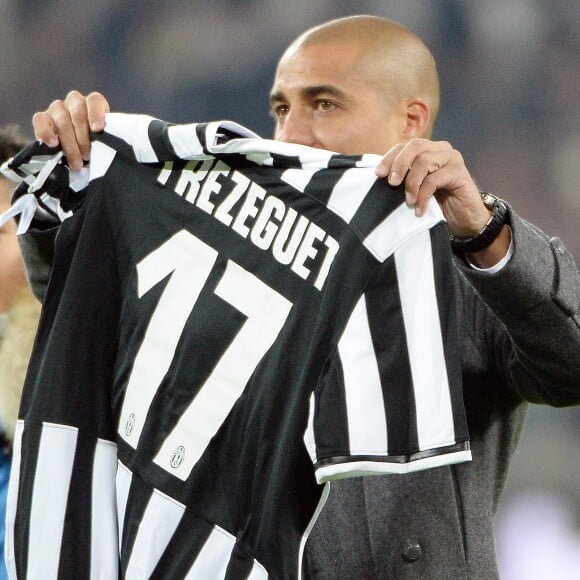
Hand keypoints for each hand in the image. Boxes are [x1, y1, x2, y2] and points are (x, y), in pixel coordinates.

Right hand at [32, 91, 109, 170]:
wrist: (77, 160)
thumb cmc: (96, 151)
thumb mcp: (106, 145)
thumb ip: (108, 140)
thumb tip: (115, 146)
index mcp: (93, 105)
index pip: (95, 100)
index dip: (96, 113)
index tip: (98, 129)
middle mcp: (75, 103)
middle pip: (78, 112)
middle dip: (83, 137)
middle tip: (87, 156)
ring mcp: (57, 109)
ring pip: (61, 119)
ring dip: (69, 143)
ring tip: (76, 162)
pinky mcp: (42, 119)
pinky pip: (40, 120)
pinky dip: (46, 132)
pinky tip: (53, 144)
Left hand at [375, 138, 489, 236]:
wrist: (463, 219)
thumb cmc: (437, 203)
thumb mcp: (416, 188)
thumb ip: (404, 178)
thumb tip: (382, 176)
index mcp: (428, 150)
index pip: (404, 145)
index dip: (390, 158)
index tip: (378, 174)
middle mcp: (440, 149)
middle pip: (415, 146)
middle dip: (399, 164)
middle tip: (392, 184)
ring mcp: (452, 158)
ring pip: (425, 160)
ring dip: (412, 183)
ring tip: (409, 201)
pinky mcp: (460, 172)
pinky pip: (435, 179)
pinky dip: (423, 195)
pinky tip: (420, 209)